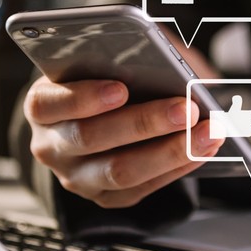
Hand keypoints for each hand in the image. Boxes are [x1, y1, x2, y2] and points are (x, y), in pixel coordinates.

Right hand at [24, 76, 223, 207]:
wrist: (95, 115)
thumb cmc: (102, 77)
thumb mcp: (103, 58)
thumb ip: (124, 53)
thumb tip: (164, 58)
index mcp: (41, 106)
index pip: (48, 104)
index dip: (82, 97)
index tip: (120, 88)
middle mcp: (51, 146)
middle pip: (91, 138)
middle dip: (143, 123)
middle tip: (186, 107)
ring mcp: (76, 177)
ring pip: (120, 171)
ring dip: (170, 150)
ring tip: (208, 131)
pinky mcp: (105, 197)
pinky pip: (141, 189)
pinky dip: (178, 167)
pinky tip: (205, 147)